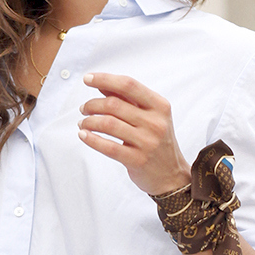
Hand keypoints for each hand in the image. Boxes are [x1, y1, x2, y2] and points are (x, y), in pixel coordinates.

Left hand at [78, 72, 190, 196]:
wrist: (171, 175)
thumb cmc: (157, 141)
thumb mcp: (150, 115)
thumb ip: (127, 99)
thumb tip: (102, 84)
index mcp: (159, 106)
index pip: (129, 85)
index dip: (105, 79)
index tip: (87, 79)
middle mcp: (155, 122)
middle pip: (114, 104)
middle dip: (92, 104)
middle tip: (83, 108)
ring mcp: (147, 142)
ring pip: (108, 124)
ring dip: (89, 122)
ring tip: (83, 123)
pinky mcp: (138, 160)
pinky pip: (108, 147)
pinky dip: (92, 139)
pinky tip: (84, 135)